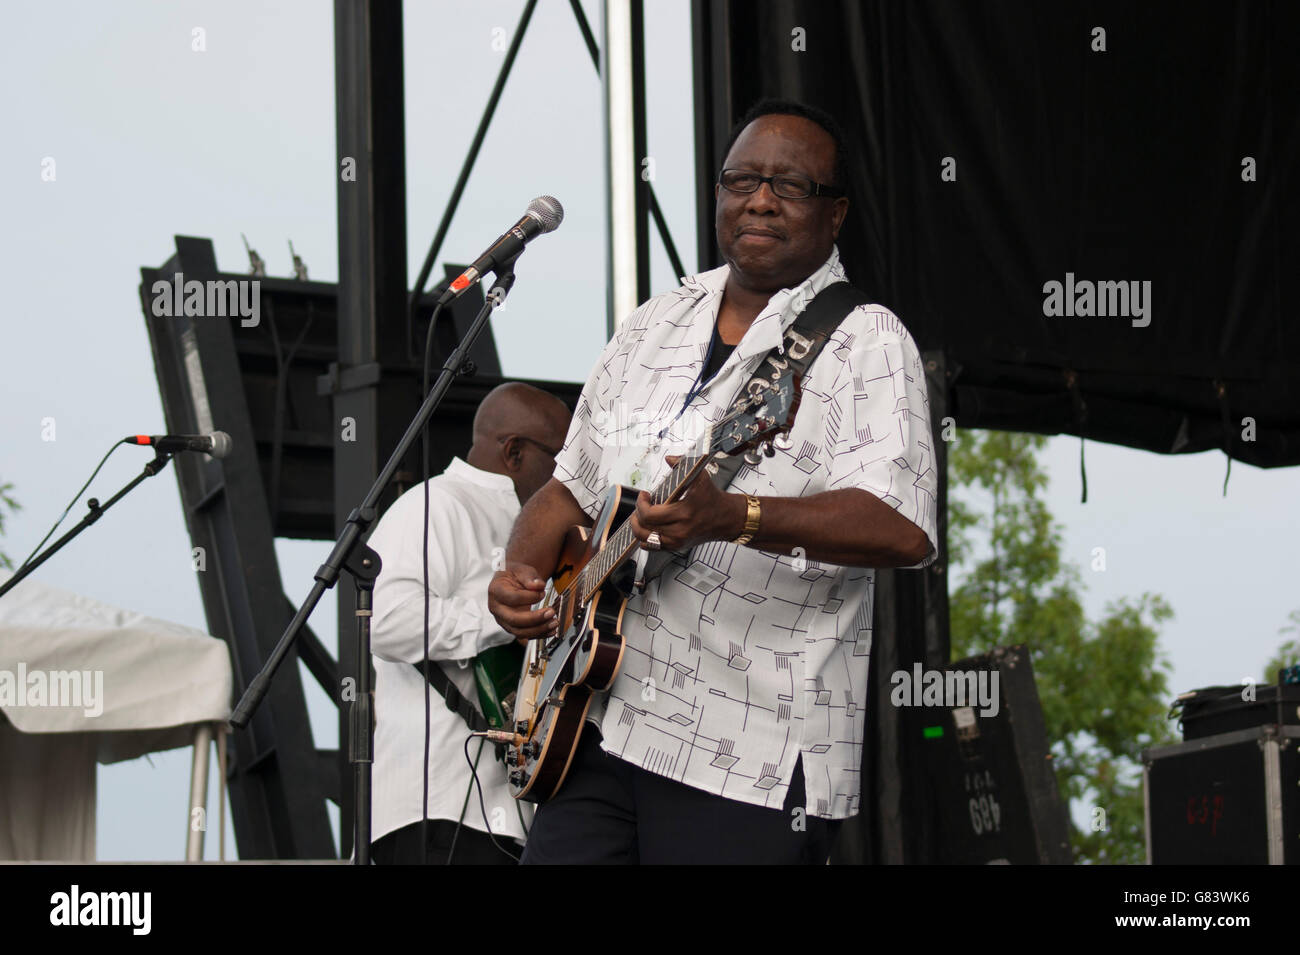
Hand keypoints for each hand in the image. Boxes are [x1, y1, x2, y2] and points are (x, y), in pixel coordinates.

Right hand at [487, 562, 555, 640]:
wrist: (512, 581)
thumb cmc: (516, 574)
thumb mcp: (522, 569)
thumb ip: (530, 577)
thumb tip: (538, 586)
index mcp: (496, 591)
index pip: (512, 598)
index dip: (529, 597)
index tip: (542, 593)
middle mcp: (496, 608)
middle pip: (514, 619)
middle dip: (534, 618)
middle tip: (551, 612)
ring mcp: (503, 620)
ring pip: (518, 632)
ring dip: (538, 629)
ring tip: (554, 622)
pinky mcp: (512, 627)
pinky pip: (524, 635)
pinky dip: (539, 634)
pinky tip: (551, 630)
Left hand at [629, 455, 745, 552]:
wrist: (727, 518)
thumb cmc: (714, 500)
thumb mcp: (701, 478)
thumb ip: (683, 465)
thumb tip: (670, 459)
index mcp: (684, 513)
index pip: (650, 515)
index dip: (641, 504)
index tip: (644, 495)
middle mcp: (679, 531)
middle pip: (644, 528)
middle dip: (637, 514)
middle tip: (641, 504)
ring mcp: (677, 541)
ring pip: (645, 540)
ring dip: (638, 527)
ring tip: (640, 516)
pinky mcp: (677, 547)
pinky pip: (652, 547)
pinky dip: (645, 538)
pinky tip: (647, 527)